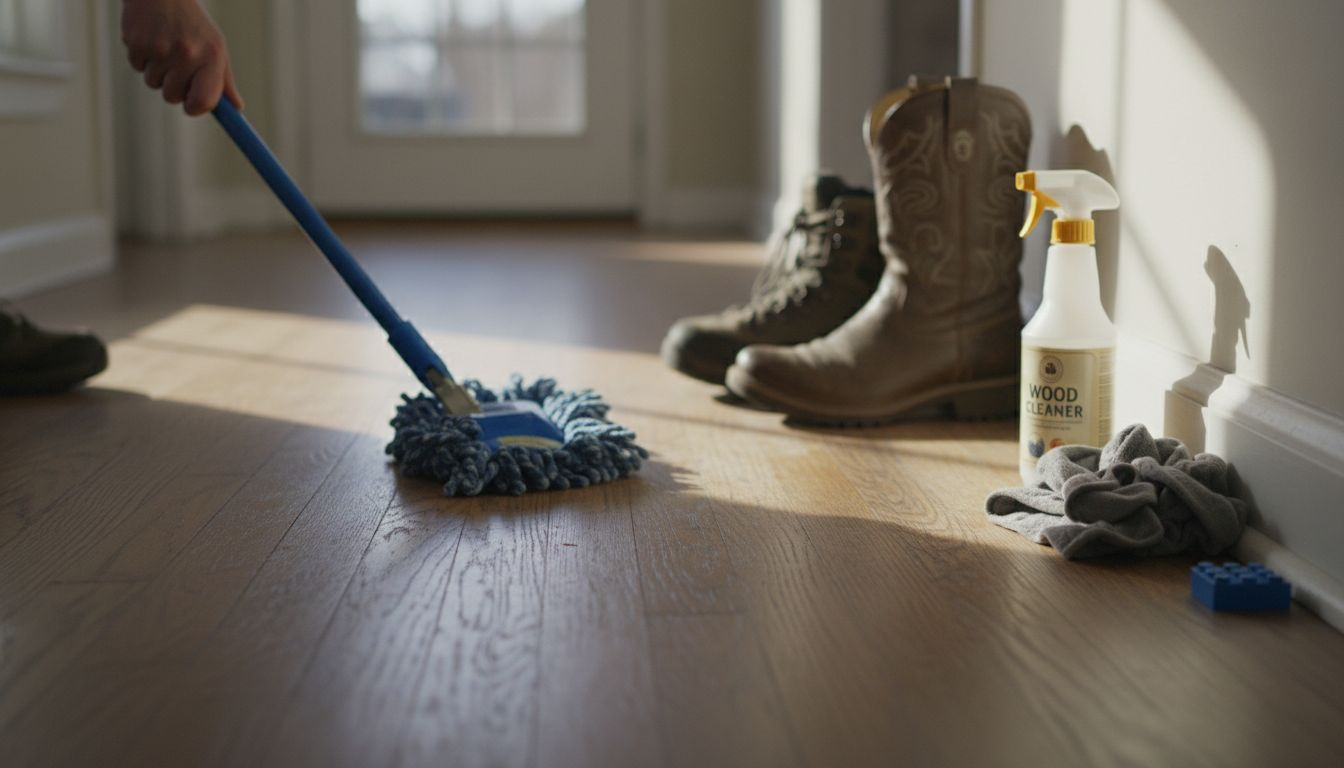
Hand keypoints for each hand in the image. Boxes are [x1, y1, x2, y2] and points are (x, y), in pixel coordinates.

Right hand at [120, 0, 243, 115]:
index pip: (204, 100)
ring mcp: (161, 48)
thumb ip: (224, 80)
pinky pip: (137, 67)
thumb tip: (237, 108)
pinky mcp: (137, 43)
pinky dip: (142, 58)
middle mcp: (188, 53)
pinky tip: (149, 38)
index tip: (192, 106)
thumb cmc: (192, 24)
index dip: (195, 108)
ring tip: (164, 46)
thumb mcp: (215, 47)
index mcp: (212, 56)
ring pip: (153, 83)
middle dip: (173, 87)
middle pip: (173, 97)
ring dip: (157, 71)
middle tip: (177, 64)